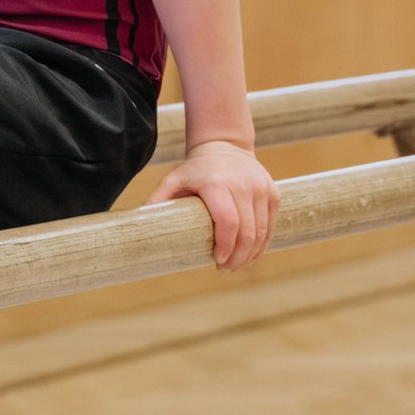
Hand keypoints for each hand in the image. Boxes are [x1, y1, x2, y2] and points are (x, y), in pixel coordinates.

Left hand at [144, 138, 277, 270]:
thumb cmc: (195, 169)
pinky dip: (262, 243)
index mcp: (217, 183)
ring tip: (237, 265)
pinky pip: (270, 224)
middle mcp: (243, 185)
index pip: (228, 221)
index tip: (218, 260)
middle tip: (226, 269)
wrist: (225, 146)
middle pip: (247, 231)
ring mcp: (261, 188)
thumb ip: (159, 199)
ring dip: (251, 254)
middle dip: (238, 257)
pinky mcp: (273, 192)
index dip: (225, 246)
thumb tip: (142, 222)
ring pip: (261, 231)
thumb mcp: (174, 179)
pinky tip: (252, 254)